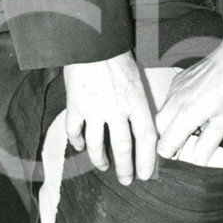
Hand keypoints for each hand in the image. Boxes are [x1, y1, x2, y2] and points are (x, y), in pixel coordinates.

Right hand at [63, 50, 155, 184]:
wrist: (92, 41)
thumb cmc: (118, 59)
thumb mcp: (137, 82)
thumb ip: (139, 106)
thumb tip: (144, 133)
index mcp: (136, 102)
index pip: (146, 139)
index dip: (147, 160)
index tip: (146, 175)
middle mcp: (117, 109)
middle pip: (122, 147)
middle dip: (125, 168)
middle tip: (127, 180)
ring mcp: (94, 108)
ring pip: (96, 144)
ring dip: (100, 159)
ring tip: (104, 167)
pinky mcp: (75, 104)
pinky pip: (74, 130)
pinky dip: (77, 142)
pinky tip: (80, 147)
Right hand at [156, 9, 222, 163]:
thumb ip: (208, 144)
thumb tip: (197, 162)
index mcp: (186, 114)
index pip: (164, 145)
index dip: (173, 155)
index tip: (184, 155)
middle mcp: (175, 101)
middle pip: (159, 131)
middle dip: (171, 140)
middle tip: (191, 142)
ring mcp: (174, 89)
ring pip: (162, 116)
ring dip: (173, 126)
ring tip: (195, 125)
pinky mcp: (177, 81)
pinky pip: (169, 102)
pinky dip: (176, 111)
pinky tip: (195, 109)